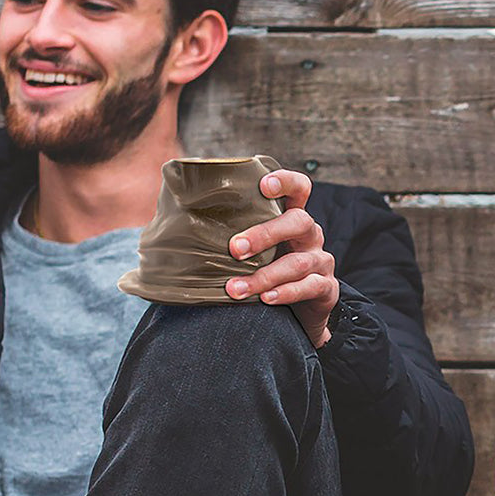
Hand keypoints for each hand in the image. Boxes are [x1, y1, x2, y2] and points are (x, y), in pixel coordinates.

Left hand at [225, 169, 338, 348]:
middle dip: (265, 233)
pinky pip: (308, 287)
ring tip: (235, 289)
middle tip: (234, 248)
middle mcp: (309, 235)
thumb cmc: (264, 270)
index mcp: (290, 217)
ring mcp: (320, 260)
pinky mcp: (325, 288)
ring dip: (264, 275)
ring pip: (297, 262)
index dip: (285, 181)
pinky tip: (265, 299)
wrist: (300, 314)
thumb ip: (224, 231)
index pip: (299, 187)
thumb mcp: (251, 249)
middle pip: (297, 221)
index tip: (263, 185)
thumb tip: (169, 214)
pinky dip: (285, 292)